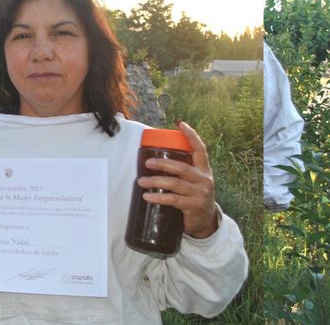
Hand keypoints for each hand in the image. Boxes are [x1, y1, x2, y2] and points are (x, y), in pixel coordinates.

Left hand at [138, 121, 217, 237]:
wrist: (206, 222)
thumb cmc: (194, 198)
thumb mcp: (193, 182)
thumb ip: (181, 172)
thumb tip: (154, 160)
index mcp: (204, 170)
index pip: (200, 149)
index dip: (191, 136)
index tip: (181, 124)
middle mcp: (204, 179)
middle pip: (182, 167)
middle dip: (162, 164)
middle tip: (147, 163)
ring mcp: (200, 193)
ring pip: (175, 183)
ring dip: (155, 182)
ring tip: (141, 182)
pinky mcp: (194, 206)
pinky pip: (173, 199)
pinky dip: (158, 197)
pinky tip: (147, 197)